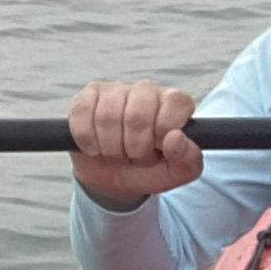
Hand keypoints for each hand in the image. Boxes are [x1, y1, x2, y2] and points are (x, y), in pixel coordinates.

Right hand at [68, 79, 203, 209]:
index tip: (159, 149)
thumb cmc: (152, 170)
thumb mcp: (178, 172)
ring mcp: (116, 90)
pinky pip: (82, 114)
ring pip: (108, 117)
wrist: (116, 179)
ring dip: (111, 148)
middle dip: (135, 148)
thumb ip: (188, 158)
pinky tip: (95, 148)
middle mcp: (147, 90)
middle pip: (138, 116)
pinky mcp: (88, 96)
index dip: (163, 134)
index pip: (175, 104)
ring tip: (118, 153)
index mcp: (175, 102)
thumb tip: (176, 138)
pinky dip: (87, 140)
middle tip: (136, 157)